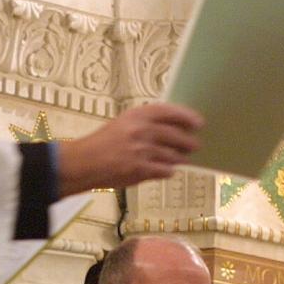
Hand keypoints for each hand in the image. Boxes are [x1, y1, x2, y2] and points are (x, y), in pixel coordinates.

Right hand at [57, 103, 202, 194]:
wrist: (85, 163)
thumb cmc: (103, 143)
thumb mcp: (123, 123)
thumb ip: (145, 124)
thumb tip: (172, 129)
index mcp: (137, 115)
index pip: (169, 112)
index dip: (186, 117)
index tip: (198, 122)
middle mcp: (141, 130)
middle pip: (176, 135)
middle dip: (188, 142)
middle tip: (194, 145)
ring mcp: (142, 151)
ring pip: (173, 155)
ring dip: (179, 158)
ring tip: (182, 159)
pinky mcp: (141, 169)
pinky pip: (165, 171)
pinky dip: (168, 171)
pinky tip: (167, 171)